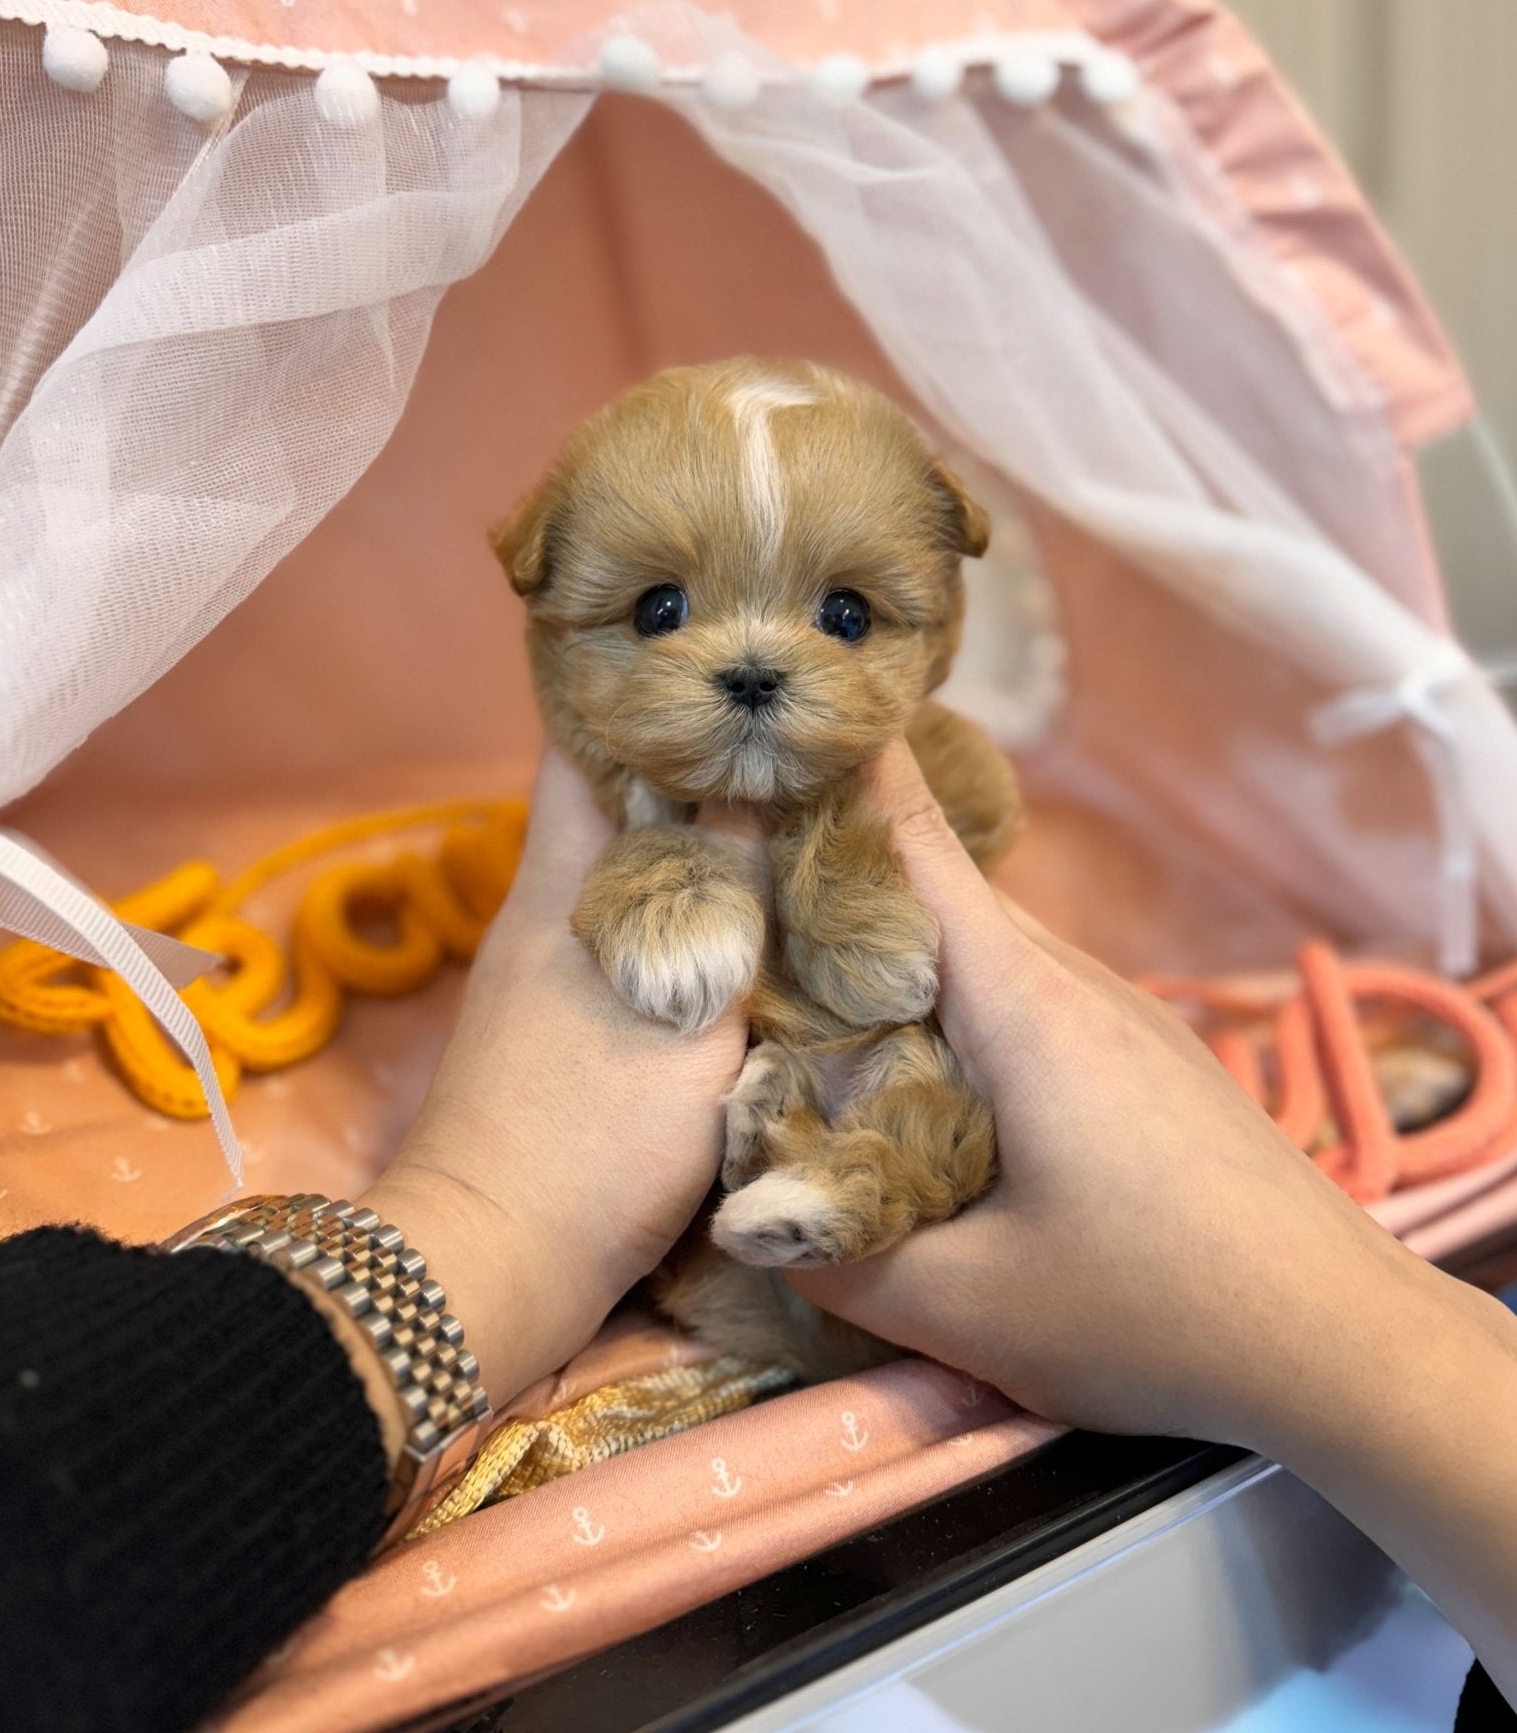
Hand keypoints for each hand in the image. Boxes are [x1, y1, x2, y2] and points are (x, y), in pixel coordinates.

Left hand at [363, 750, 756, 1412]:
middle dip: (695, 770)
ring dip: (700, 851)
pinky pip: (638, 946)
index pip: (584, 743)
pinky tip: (757, 935)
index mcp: (563, 884)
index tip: (719, 658)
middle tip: (790, 741)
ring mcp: (548, 979)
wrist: (490, 1274)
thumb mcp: (689, 1015)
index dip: (641, 692)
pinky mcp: (562, 1040)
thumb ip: (732, 901)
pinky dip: (692, 925)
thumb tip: (769, 782)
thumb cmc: (590, 1137)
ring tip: (793, 825)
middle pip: (618, 808)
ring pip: (633, 880)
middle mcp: (547, 914)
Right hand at [790, 738, 1507, 1458]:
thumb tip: (748, 1216)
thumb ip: (839, 1255)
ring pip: (984, 948)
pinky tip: (924, 1073)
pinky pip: (1028, 996)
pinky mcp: (1147, 1059)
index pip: (912, 840)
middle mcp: (1072, 981)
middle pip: (935, 891)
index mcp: (1023, 1002)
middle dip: (835, 882)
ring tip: (806, 990)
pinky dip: (956, 1004)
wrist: (1347, 1339)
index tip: (757, 736)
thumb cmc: (1162, 1311)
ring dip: (899, 955)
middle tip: (729, 893)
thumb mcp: (973, 1308)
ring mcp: (1121, 1014)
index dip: (831, 778)